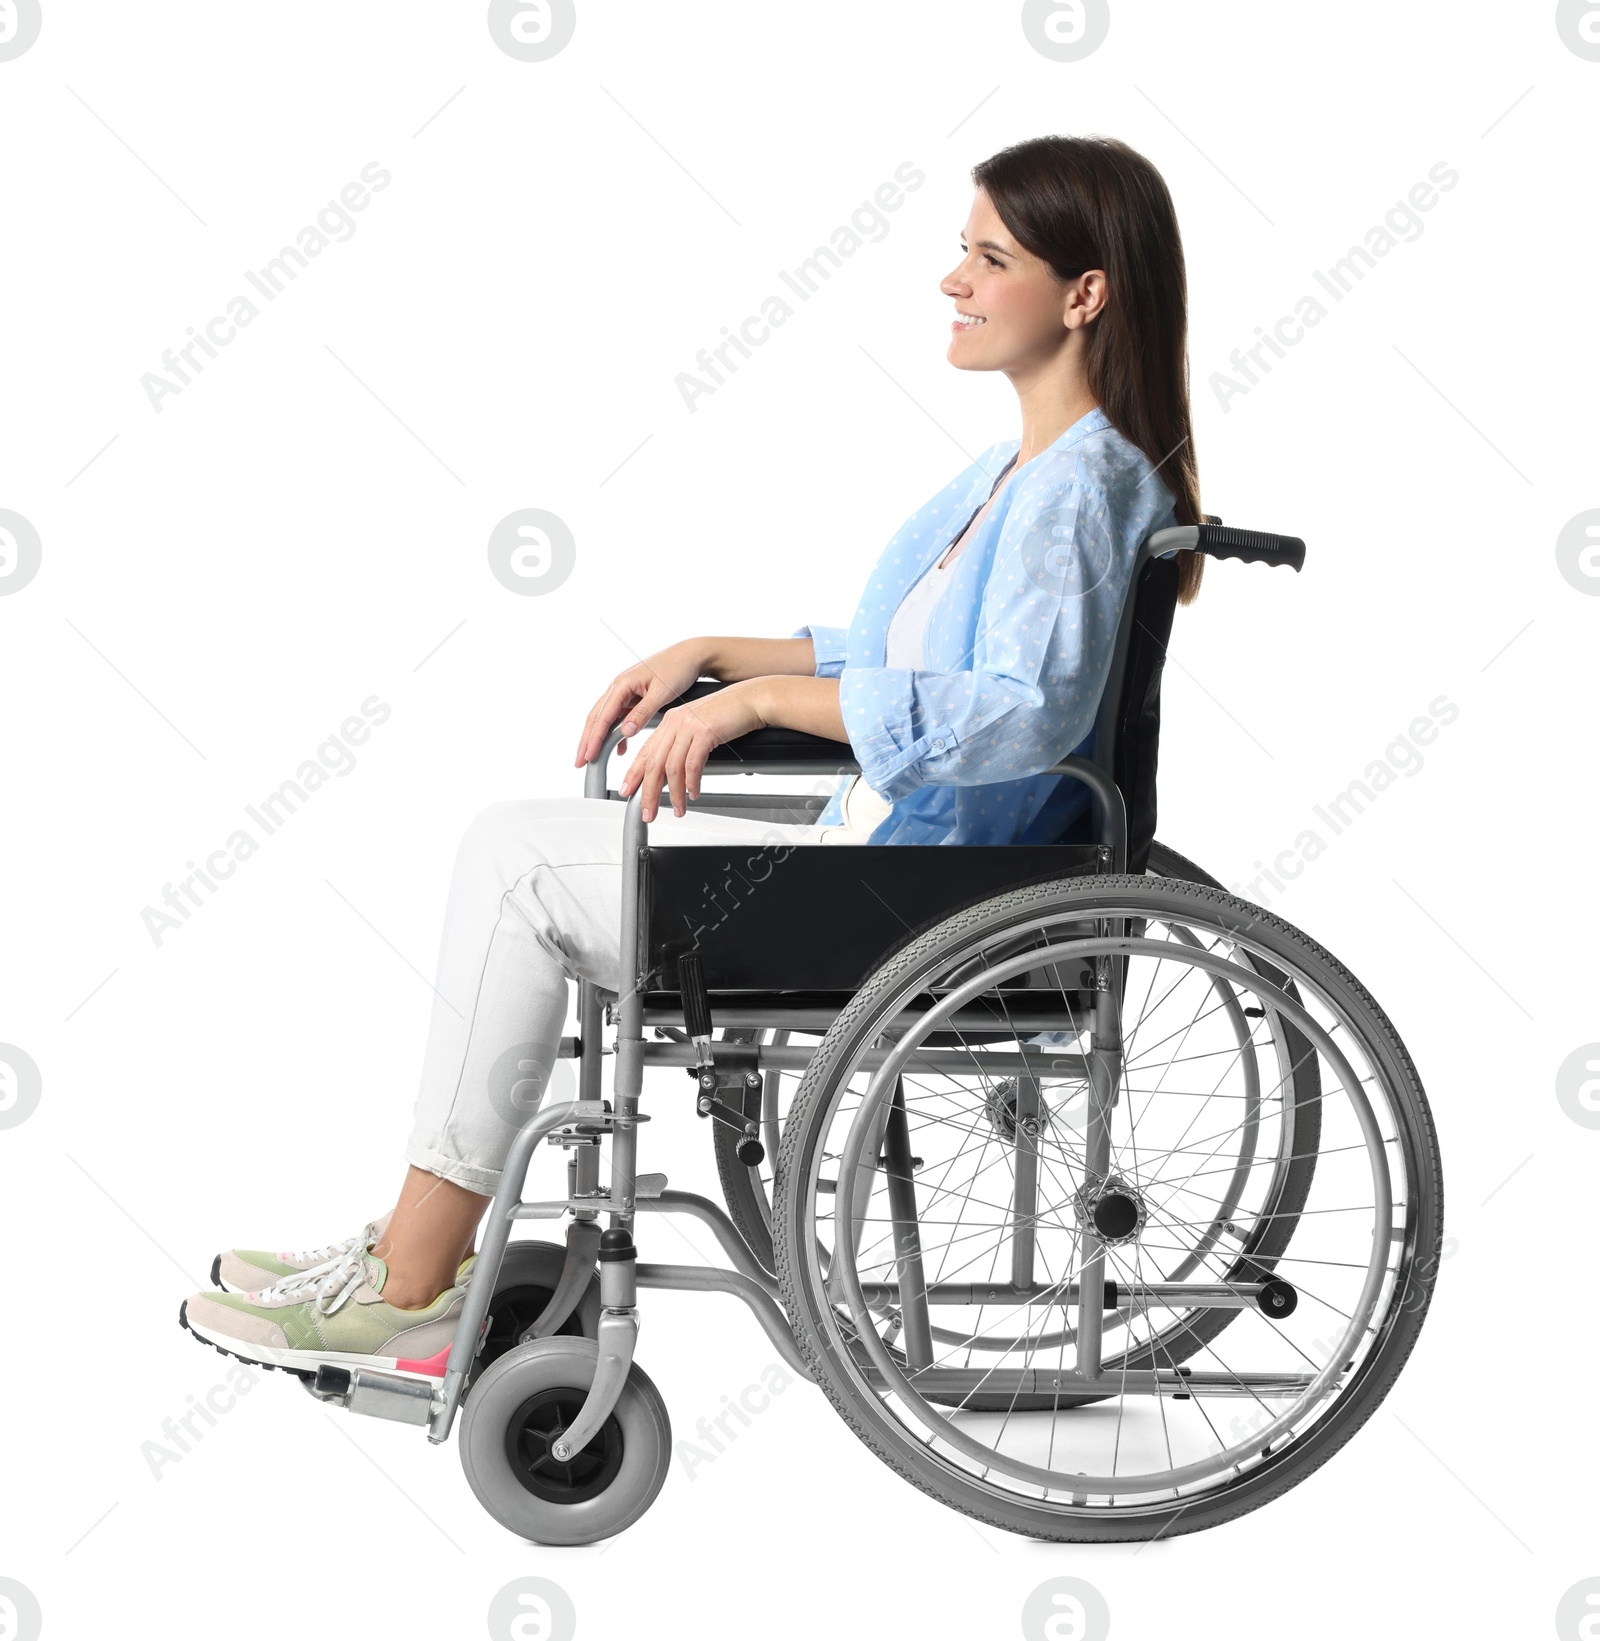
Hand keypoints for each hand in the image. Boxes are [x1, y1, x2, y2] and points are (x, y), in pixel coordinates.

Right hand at [574, 640, 706, 767]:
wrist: (690, 654)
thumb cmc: (677, 669)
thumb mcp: (661, 693)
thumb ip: (643, 713)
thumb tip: (625, 731)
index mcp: (622, 684)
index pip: (603, 716)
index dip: (594, 738)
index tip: (588, 756)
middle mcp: (619, 686)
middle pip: (597, 717)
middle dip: (587, 740)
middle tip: (579, 761)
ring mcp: (624, 690)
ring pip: (605, 717)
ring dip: (598, 737)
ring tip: (591, 757)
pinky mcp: (633, 695)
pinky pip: (619, 715)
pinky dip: (617, 732)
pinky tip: (620, 749)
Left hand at [618, 681, 767, 820]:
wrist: (751, 699)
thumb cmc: (728, 714)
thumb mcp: (698, 728)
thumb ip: (682, 744)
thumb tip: (673, 772)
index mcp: (669, 722)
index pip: (645, 752)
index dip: (634, 775)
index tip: (628, 792)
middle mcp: (674, 723)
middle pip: (653, 763)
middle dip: (648, 792)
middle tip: (648, 812)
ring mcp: (688, 726)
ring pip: (672, 768)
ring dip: (674, 793)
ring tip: (678, 809)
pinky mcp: (704, 732)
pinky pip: (692, 764)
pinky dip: (692, 783)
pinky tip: (694, 793)